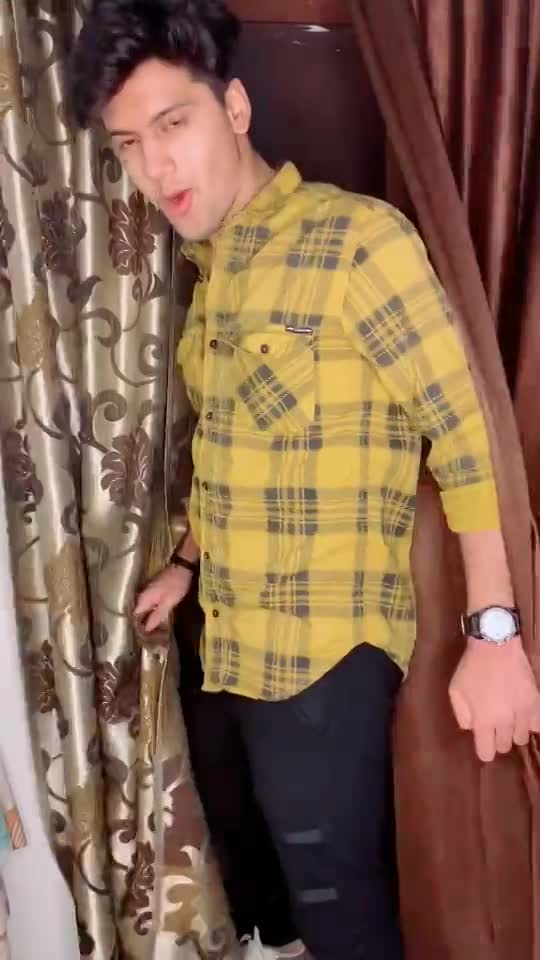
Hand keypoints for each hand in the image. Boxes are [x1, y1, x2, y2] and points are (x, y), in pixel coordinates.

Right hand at [134, 564, 192, 633]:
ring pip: (144, 608)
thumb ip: (157, 615)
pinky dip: (151, 611)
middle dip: (142, 624)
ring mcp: (147, 591)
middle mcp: (142, 595)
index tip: (141, 638)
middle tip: (148, 637)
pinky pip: (149, 603)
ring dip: (147, 618)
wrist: (182, 566)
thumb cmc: (176, 585)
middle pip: (138, 613)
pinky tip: (156, 617)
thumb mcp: (168, 602)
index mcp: (143, 599)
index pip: (134, 616)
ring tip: (152, 631)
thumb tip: (146, 628)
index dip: (137, 627)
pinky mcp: (154, 590)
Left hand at [449, 637, 539, 761]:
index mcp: (483, 721)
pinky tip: (523, 714)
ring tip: (509, 717)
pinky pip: (537, 725)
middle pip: (505, 746)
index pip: (487, 753)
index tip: (483, 742)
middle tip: (494, 724)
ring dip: (514, 731)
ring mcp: (523, 713)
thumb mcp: (455, 691)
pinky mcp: (536, 702)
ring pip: (522, 737)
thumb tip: (472, 729)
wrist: (495, 645)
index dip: (484, 750)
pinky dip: (531, 722)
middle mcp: (505, 722)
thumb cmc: (472, 668)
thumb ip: (462, 715)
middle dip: (497, 738)